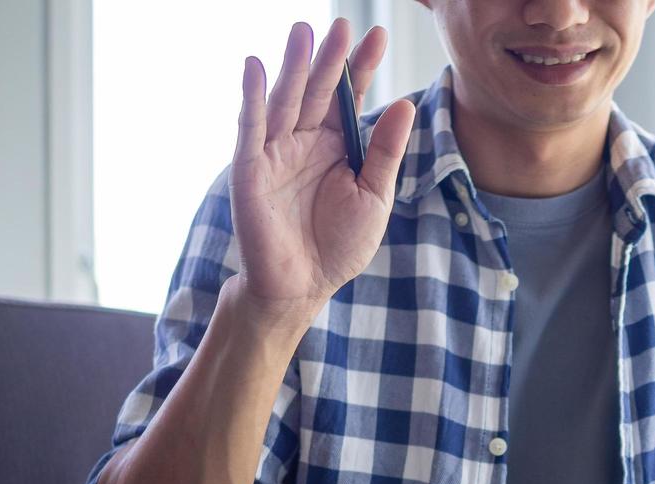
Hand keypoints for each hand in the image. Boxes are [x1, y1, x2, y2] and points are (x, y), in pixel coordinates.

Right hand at [230, 19, 415, 322]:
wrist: (302, 286)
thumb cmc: (339, 245)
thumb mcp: (374, 196)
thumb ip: (385, 151)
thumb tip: (405, 104)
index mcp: (337, 146)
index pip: (349, 98)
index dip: (362, 68)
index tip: (378, 36)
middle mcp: (305, 141)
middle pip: (317, 91)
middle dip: (329, 59)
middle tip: (341, 25)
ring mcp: (275, 152)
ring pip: (285, 101)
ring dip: (292, 67)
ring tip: (303, 32)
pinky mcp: (250, 169)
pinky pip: (251, 128)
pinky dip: (253, 98)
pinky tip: (257, 68)